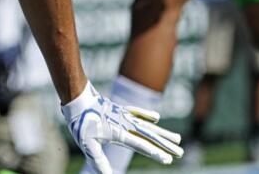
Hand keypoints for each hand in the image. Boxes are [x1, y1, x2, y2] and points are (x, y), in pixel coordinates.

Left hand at [62, 83, 182, 172]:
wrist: (78, 97)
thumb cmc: (81, 122)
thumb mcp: (87, 145)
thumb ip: (99, 161)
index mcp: (120, 133)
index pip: (141, 145)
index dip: (155, 153)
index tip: (168, 160)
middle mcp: (126, 124)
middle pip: (150, 136)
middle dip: (165, 145)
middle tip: (180, 152)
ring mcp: (124, 115)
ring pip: (148, 125)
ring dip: (163, 132)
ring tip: (177, 138)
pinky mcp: (120, 109)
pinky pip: (137, 112)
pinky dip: (147, 115)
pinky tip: (157, 118)